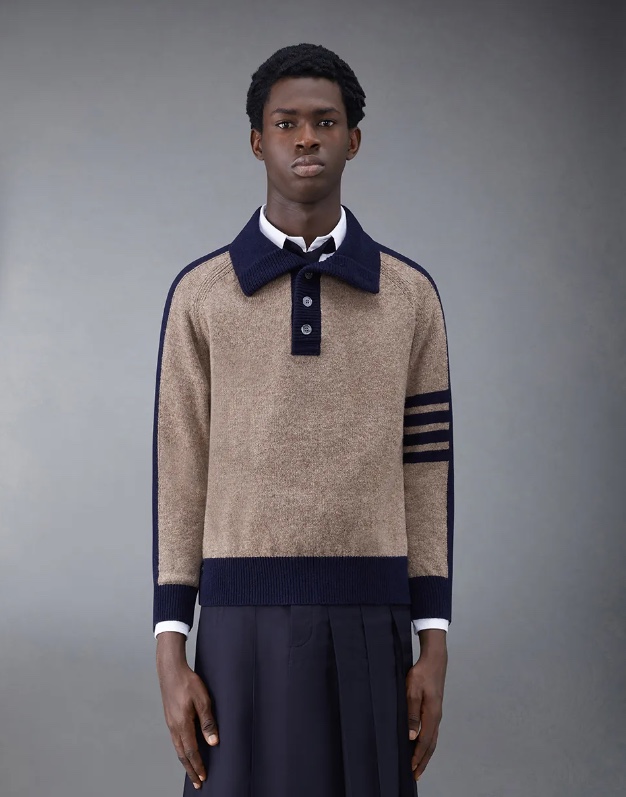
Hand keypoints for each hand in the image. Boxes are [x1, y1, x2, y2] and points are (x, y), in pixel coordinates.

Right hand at [156, 632, 218, 789]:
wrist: (171, 670)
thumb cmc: (188, 682)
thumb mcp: (203, 700)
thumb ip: (208, 722)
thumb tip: (213, 742)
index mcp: (182, 724)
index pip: (191, 751)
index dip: (198, 765)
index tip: (203, 777)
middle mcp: (174, 726)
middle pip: (182, 754)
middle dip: (190, 769)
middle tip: (197, 782)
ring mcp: (170, 722)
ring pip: (177, 748)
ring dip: (185, 761)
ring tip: (192, 771)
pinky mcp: (170, 717)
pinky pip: (175, 739)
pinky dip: (181, 750)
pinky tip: (184, 750)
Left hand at [406, 632, 447, 781]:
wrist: (434, 660)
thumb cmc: (422, 674)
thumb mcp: (412, 691)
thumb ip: (412, 713)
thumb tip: (411, 736)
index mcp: (431, 715)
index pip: (425, 741)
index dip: (418, 756)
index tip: (412, 769)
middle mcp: (436, 717)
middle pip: (431, 745)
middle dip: (423, 761)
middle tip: (416, 776)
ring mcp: (437, 714)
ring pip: (432, 739)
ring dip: (425, 754)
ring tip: (419, 766)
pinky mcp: (434, 710)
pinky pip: (432, 732)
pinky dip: (428, 744)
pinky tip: (422, 745)